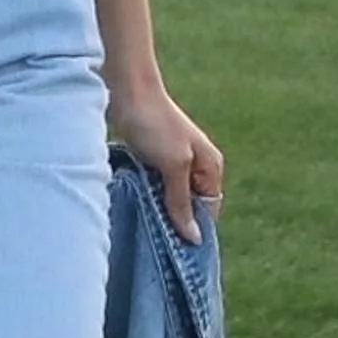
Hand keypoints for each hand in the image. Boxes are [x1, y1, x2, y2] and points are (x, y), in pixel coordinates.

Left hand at [112, 78, 222, 243]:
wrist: (127, 91)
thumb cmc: (155, 125)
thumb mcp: (173, 166)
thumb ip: (181, 201)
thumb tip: (194, 237)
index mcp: (211, 166)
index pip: (208, 209)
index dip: (193, 226)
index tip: (173, 245)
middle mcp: (196, 165)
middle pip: (188, 204)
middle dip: (173, 218)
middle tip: (153, 235)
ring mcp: (173, 161)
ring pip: (167, 195)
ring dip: (155, 206)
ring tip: (140, 218)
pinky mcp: (151, 157)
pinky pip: (152, 184)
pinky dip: (144, 192)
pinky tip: (131, 200)